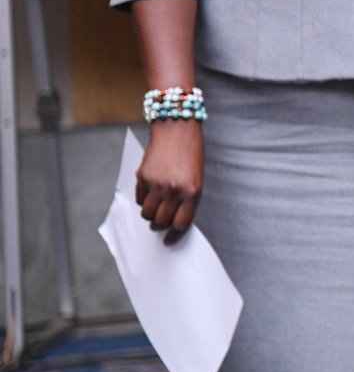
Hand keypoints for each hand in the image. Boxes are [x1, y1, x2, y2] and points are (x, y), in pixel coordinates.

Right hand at [136, 121, 203, 244]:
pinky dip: (143, 201)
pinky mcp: (143, 177)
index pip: (181, 224)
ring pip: (147, 214)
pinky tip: (149, 194)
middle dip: (160, 226)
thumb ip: (186, 200)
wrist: (177, 131)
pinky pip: (140, 199)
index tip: (169, 240)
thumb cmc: (191, 156)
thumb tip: (172, 221)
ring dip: (150, 215)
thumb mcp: (196, 180)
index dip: (174, 235)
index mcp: (192, 193)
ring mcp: (157, 184)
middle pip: (161, 222)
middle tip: (159, 224)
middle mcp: (174, 191)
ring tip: (154, 208)